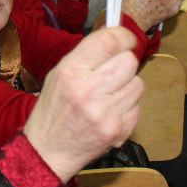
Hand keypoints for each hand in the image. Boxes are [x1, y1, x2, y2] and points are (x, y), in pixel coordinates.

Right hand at [23, 26, 142, 181]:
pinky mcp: (117, 130)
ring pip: (137, 84)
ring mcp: (105, 112)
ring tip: (109, 95)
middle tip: (113, 71)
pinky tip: (110, 112)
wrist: (48, 150)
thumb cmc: (54, 109)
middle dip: (124, 63)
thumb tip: (117, 37)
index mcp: (71, 71)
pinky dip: (127, 108)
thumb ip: (87, 55)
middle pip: (129, 61)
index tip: (127, 39)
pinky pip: (137, 107)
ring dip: (127, 86)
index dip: (123, 36)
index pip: (109, 42)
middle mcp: (88, 90)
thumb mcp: (59, 74)